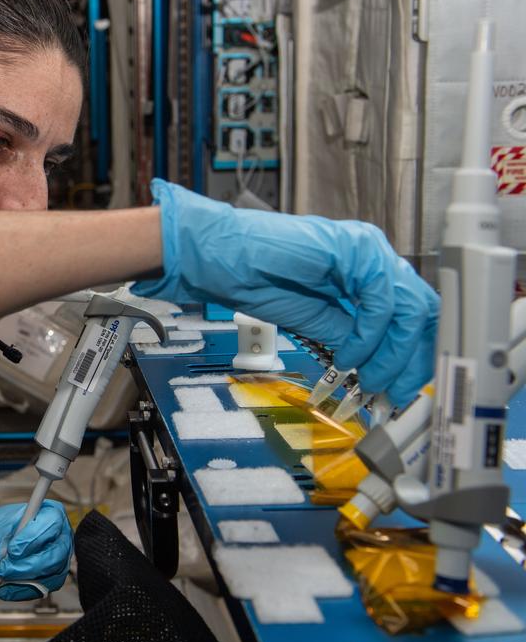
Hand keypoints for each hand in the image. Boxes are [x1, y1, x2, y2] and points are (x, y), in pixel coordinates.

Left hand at [0, 501, 71, 600]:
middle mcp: (56, 536)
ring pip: (50, 575)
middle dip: (28, 565)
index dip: (34, 537)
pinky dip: (20, 590)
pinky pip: (42, 590)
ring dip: (22, 579)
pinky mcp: (49, 580)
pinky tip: (4, 586)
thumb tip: (4, 560)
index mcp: (45, 512)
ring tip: (0, 575)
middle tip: (4, 569)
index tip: (13, 549)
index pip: (52, 523)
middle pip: (56, 553)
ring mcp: (55, 559)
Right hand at [133, 180, 438, 404]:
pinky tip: (348, 353)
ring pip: (410, 308)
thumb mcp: (317, 321)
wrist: (220, 258)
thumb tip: (379, 369)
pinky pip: (382, 300)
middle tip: (395, 392)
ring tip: (368, 378)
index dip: (415, 354)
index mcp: (365, 271)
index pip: (412, 314)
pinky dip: (369, 335)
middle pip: (422, 311)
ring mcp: (367, 249)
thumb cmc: (255, 281)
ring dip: (392, 353)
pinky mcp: (355, 248)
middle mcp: (372, 256)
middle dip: (413, 360)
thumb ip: (351, 337)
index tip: (404, 388)